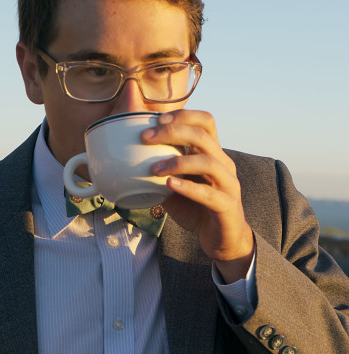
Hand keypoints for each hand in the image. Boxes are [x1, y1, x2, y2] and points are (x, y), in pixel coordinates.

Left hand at [142, 110, 253, 281]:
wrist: (222, 238)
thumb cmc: (196, 208)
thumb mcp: (175, 185)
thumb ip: (160, 172)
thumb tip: (126, 162)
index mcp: (212, 154)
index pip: (205, 121)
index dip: (182, 115)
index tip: (156, 120)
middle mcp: (223, 163)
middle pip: (202, 136)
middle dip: (172, 132)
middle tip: (145, 138)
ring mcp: (228, 183)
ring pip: (208, 161)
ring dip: (177, 162)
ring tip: (153, 170)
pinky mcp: (227, 205)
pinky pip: (209, 193)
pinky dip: (188, 187)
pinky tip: (169, 185)